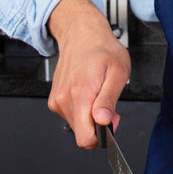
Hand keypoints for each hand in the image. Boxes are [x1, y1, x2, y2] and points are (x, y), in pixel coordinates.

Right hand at [46, 0, 129, 147]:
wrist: (81, 34)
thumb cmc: (102, 49)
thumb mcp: (118, 72)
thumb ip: (109, 100)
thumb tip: (104, 122)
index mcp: (80, 94)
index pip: (85, 138)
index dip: (103, 136)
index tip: (110, 120)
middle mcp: (64, 100)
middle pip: (82, 133)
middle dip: (98, 125)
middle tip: (107, 102)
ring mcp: (57, 101)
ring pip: (77, 125)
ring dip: (90, 116)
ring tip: (97, 93)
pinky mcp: (54, 101)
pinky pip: (71, 116)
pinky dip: (82, 110)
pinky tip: (87, 92)